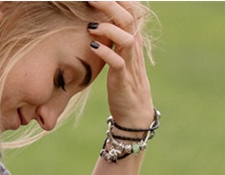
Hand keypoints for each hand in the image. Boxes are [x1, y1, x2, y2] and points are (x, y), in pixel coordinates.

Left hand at [87, 1, 153, 127]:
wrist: (135, 113)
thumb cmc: (124, 83)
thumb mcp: (120, 56)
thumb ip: (113, 39)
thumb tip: (97, 23)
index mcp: (132, 40)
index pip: (130, 11)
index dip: (117, 0)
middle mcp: (134, 49)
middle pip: (128, 18)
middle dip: (110, 5)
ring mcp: (130, 64)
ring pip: (126, 37)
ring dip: (108, 29)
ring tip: (90, 26)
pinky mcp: (123, 80)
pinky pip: (118, 62)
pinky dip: (105, 53)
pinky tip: (92, 46)